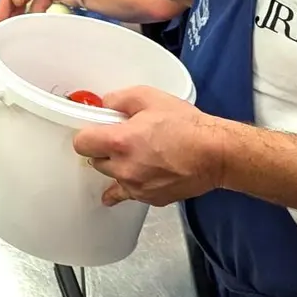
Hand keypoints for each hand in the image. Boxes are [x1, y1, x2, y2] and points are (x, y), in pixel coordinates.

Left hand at [72, 87, 232, 206]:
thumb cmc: (186, 125)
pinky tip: (134, 179)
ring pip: (112, 177)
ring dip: (118, 167)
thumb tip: (105, 104)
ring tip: (137, 155)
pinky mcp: (150, 198)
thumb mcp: (150, 97)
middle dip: (104, 150)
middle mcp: (124, 168)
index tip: (95, 131)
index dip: (87, 135)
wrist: (216, 154)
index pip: (81, 143)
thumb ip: (120, 99)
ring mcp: (136, 187)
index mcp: (119, 142)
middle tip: (121, 140)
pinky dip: (130, 185)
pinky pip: (128, 193)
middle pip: (95, 161)